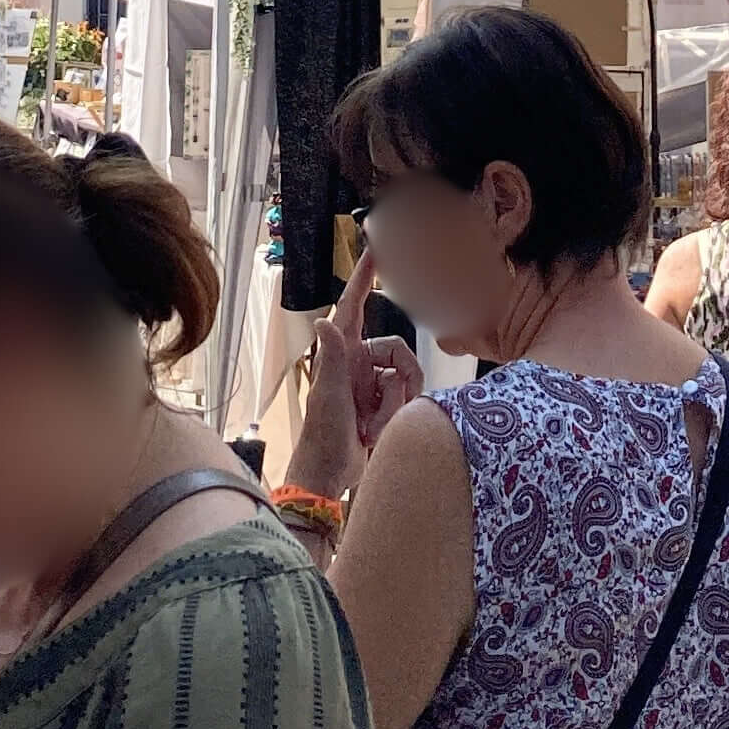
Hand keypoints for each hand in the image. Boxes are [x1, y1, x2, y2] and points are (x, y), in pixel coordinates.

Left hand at [287, 254, 422, 506]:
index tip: (373, 252)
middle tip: (385, 409)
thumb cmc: (323, 436)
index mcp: (342, 353)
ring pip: (405, 375)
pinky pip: (405, 395)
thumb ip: (331, 358)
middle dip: (400, 381)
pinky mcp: (381, 402)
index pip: (354, 306)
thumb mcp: (328, 396)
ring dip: (395, 403)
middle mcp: (357, 363)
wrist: (330, 476)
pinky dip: (396, 413)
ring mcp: (370, 383)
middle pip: (397, 350)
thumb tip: (323, 321)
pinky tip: (377, 431)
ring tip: (374, 426)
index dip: (363, 279)